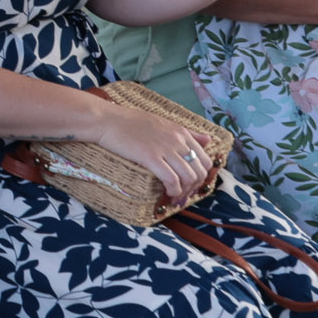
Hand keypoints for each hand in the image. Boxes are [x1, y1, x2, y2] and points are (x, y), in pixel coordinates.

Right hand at [92, 101, 219, 206]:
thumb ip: (187, 133)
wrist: (107, 120)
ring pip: (188, 177)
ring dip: (183, 192)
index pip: (204, 160)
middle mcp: (177, 140)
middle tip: (181, 195)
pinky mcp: (150, 157)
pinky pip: (171, 179)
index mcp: (182, 132)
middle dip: (193, 188)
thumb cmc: (131, 122)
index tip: (190, 185)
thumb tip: (209, 140)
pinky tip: (167, 194)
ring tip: (173, 197)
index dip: (201, 177)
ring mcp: (165, 149)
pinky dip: (173, 191)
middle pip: (199, 171)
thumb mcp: (164, 123)